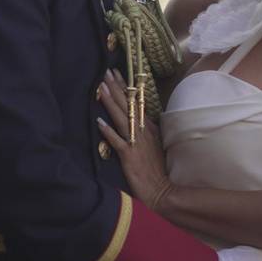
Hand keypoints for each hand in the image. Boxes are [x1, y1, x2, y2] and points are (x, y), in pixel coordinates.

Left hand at [97, 69, 174, 212]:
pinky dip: (108, 131)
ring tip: (100, 87)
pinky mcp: (129, 155)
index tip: (116, 72)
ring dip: (110, 101)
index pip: (135, 101)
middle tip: (106, 71)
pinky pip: (117, 141)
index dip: (125, 86)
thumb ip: (145, 130)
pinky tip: (99, 122)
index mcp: (148, 126)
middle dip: (115, 87)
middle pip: (126, 104)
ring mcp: (136, 142)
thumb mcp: (155, 143)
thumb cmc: (158, 168)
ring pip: (121, 117)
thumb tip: (136, 117)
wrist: (162, 189)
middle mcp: (142, 130)